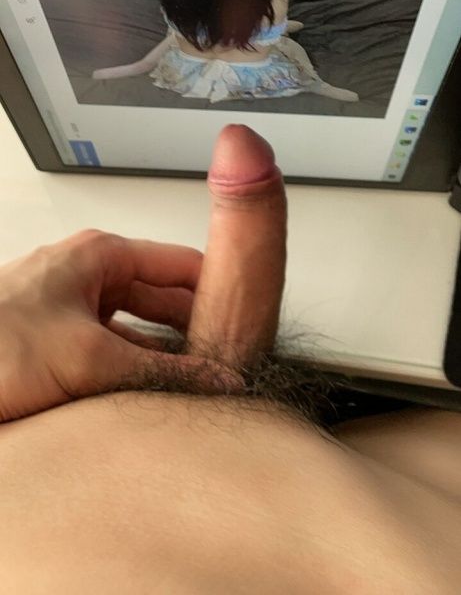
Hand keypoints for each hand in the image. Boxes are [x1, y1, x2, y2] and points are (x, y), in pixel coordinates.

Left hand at [0, 126, 285, 421]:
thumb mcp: (85, 357)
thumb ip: (159, 373)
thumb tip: (217, 384)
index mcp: (98, 256)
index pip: (183, 265)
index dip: (222, 292)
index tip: (251, 321)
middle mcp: (85, 280)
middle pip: (163, 303)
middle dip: (194, 336)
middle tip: (229, 368)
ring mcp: (69, 316)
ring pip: (137, 337)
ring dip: (162, 364)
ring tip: (195, 394)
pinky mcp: (54, 352)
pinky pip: (110, 362)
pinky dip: (132, 381)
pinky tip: (148, 410)